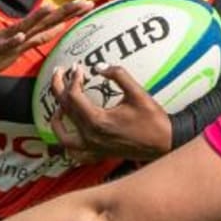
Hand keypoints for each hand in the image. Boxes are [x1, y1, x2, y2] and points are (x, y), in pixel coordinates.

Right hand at [0, 0, 92, 86]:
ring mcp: (1, 42)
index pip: (51, 23)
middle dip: (63, 12)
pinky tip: (21, 35)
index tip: (88, 4)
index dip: (69, 14)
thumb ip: (37, 38)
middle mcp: (15, 35)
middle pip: (43, 22)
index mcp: (24, 36)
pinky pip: (1, 47)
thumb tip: (59, 28)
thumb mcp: (18, 49)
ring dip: (37, 19)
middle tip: (84, 2)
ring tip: (52, 8)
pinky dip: (11, 41)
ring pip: (23, 29)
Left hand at [48, 65, 173, 161]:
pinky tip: (70, 131)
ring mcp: (92, 148)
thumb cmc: (152, 120)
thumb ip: (118, 75)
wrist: (164, 143)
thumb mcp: (137, 93)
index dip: (73, 78)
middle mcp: (90, 136)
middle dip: (60, 87)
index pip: (74, 95)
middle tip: (59, 72)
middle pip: (64, 109)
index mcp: (98, 121)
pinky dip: (67, 141)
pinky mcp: (97, 154)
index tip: (78, 67)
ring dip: (57, 117)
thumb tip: (99, 66)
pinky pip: (73, 151)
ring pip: (62, 134)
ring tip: (58, 105)